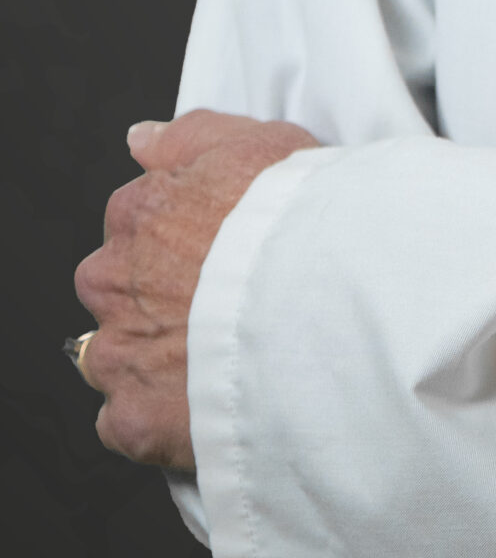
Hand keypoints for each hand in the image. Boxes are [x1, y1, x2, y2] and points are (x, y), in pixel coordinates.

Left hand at [72, 110, 320, 467]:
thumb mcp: (255, 141)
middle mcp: (113, 281)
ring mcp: (118, 352)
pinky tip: (202, 396)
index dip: (180, 236)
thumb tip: (142, 140)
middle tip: (218, 303)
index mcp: (138, 213)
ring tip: (216, 354)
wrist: (320, 305)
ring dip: (151, 355)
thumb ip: (187, 137)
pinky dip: (155, 414)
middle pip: (118, 288)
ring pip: (114, 354)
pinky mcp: (133, 418)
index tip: (214, 251)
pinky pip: (125, 420)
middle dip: (155, 296)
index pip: (134, 222)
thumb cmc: (295, 222)